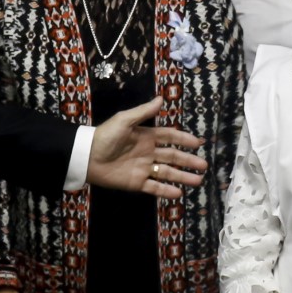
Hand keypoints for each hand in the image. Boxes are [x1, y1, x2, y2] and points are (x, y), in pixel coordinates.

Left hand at [87, 96, 207, 197]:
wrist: (87, 156)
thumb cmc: (105, 136)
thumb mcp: (124, 120)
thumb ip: (143, 112)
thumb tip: (161, 98)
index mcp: (146, 136)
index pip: (169, 137)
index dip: (183, 139)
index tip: (198, 143)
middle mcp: (148, 153)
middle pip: (172, 156)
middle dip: (188, 161)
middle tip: (204, 165)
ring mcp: (143, 169)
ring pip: (167, 173)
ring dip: (182, 177)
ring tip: (198, 181)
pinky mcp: (136, 183)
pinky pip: (154, 187)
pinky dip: (165, 191)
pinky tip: (178, 194)